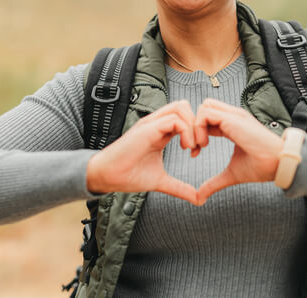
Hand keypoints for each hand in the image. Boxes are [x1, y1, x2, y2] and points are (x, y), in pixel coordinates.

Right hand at [86, 100, 200, 203]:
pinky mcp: (148, 128)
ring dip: (193, 126)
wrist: (107, 176)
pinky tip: (185, 148)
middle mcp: (156, 123)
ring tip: (192, 147)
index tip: (196, 152)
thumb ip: (180, 187)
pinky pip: (175, 120)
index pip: (184, 117)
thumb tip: (198, 200)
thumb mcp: (161, 181)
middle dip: (197, 124)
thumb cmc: (129, 175)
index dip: (196, 131)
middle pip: (184, 106)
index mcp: (160, 132)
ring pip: (181, 107)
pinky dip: (186, 132)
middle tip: (198, 146)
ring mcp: (152, 124)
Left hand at [194, 98, 282, 204]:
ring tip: (199, 146)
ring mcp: (233, 115)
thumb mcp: (231, 174)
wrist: (278, 164)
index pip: (207, 118)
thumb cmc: (261, 167)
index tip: (195, 152)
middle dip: (192, 125)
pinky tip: (203, 145)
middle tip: (193, 147)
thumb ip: (214, 182)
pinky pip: (206, 113)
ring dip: (194, 126)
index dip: (196, 133)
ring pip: (203, 107)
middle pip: (204, 107)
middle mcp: (233, 117)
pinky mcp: (233, 119)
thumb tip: (199, 197)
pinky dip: (198, 127)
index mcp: (233, 125)